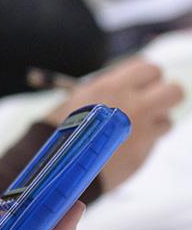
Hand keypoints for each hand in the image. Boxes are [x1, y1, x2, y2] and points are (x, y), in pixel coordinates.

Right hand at [45, 57, 184, 191]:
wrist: (56, 160)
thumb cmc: (62, 126)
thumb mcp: (79, 96)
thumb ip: (108, 88)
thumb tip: (128, 83)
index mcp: (112, 86)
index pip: (148, 68)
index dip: (145, 76)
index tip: (138, 83)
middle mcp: (132, 105)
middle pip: (173, 91)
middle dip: (164, 94)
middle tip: (150, 101)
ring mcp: (140, 130)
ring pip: (167, 119)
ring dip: (154, 121)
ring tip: (131, 127)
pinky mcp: (142, 151)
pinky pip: (155, 139)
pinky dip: (145, 140)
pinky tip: (124, 142)